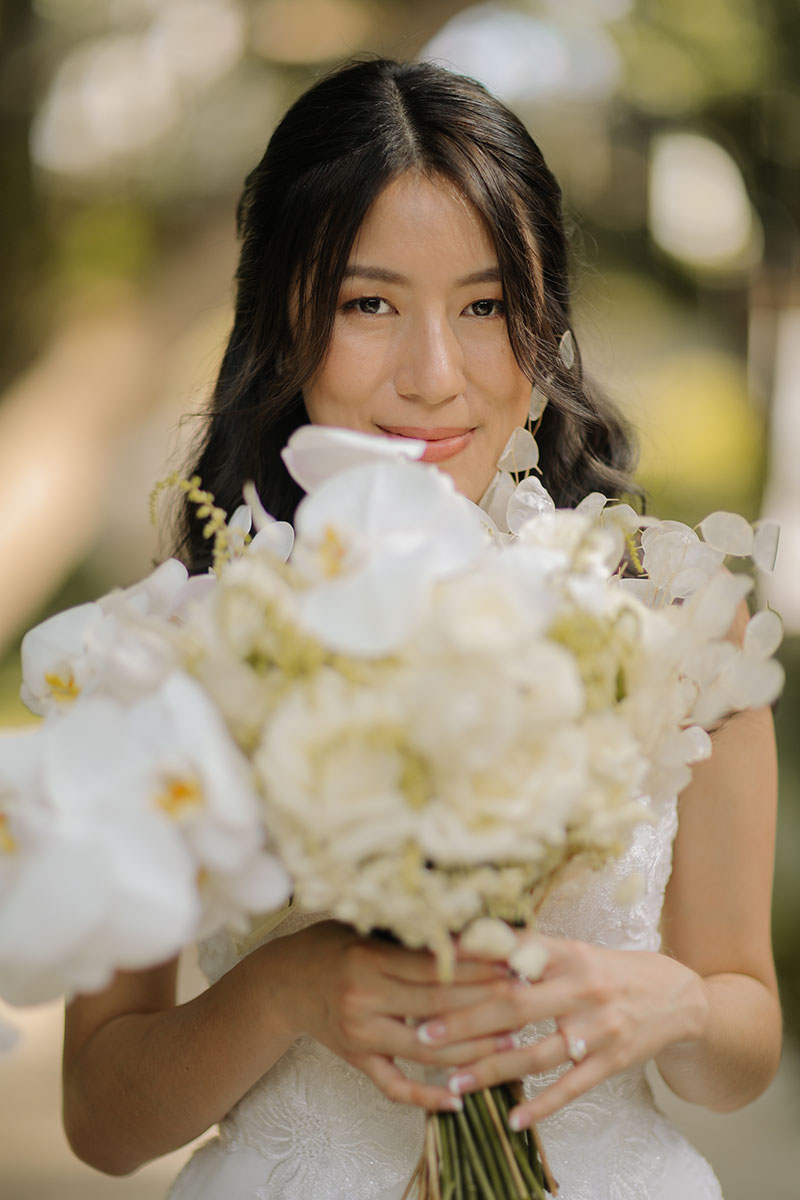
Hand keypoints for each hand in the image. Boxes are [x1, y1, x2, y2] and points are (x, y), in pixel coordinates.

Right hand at [279, 919, 518, 1111]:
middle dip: (486, 1004)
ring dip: (472, 1049)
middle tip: (524, 999)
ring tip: (511, 1042)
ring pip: (426, 1049)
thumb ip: (409, 934)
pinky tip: (458, 1100)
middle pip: (438, 1006)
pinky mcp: (356, 1060)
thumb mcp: (365, 929)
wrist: (283, 983)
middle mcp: (363, 999)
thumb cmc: (331, 945)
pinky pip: (394, 1086)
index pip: (434, 966)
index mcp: (368, 960)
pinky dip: (426, 1096)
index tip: (512, 962)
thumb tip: (470, 929)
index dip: (477, 966)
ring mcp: (360, 1035)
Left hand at [410, 933, 708, 1127]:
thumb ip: (527, 951)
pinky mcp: (611, 1061)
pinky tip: (513, 1119)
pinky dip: (541, 1106)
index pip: (511, 955)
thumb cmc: (607, 971)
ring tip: (453, 1083)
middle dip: (465, 1022)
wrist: (675, 996)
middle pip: (515, 1006)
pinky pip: (571, 1088)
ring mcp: (598, 1028)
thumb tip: (468, 944)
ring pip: (536, 1054)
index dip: (470, 963)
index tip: (430, 973)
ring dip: (491, 1069)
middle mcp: (581, 988)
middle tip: (425, 1033)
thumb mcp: (572, 951)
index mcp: (567, 953)